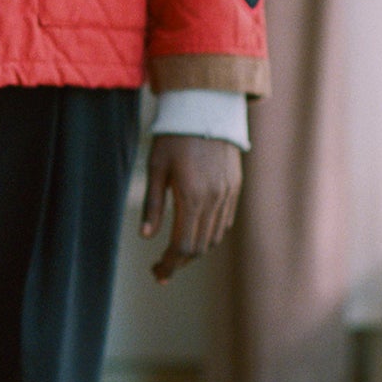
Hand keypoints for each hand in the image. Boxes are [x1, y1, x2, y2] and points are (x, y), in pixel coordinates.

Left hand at [140, 133, 242, 282]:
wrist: (206, 109)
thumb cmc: (173, 137)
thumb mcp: (156, 169)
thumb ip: (152, 204)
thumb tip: (146, 237)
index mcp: (191, 197)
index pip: (182, 245)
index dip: (169, 264)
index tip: (156, 273)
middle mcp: (213, 200)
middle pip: (199, 247)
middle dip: (180, 262)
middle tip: (162, 269)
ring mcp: (227, 194)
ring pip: (214, 237)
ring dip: (195, 250)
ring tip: (177, 254)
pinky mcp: (235, 187)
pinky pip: (225, 222)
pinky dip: (210, 235)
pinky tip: (196, 233)